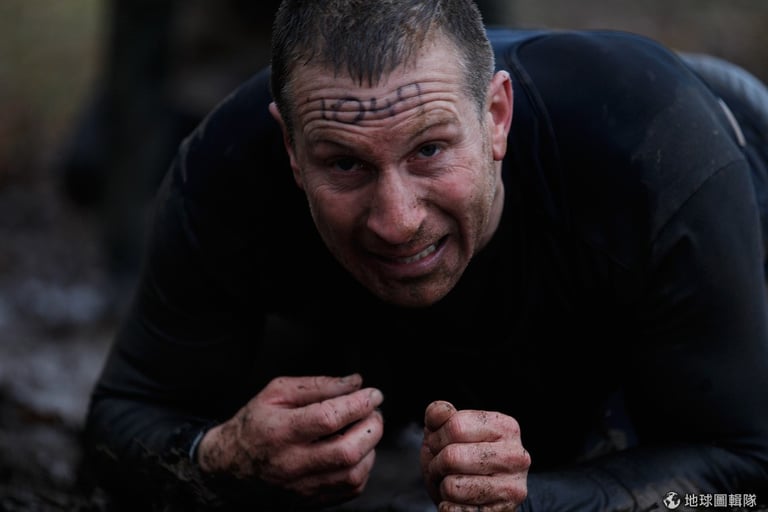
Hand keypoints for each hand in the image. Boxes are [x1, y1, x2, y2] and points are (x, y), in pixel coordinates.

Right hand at [197, 374, 383, 505]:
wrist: (228, 469)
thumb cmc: (254, 425)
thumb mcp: (276, 393)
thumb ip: (317, 385)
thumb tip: (355, 383)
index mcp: (281, 432)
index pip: (329, 418)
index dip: (359, 403)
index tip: (374, 394)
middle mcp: (292, 464)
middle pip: (347, 451)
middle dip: (371, 427)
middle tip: (374, 412)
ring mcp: (302, 487)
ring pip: (353, 474)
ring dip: (370, 448)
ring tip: (364, 430)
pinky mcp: (312, 501)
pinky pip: (351, 489)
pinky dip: (363, 467)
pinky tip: (355, 451)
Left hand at [420, 400, 530, 511]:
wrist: (479, 497)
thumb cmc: (461, 458)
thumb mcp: (447, 432)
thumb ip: (440, 416)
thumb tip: (440, 411)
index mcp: (505, 427)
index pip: (456, 426)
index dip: (436, 438)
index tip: (438, 445)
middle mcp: (515, 456)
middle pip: (453, 457)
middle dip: (436, 465)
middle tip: (441, 468)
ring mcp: (512, 487)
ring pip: (453, 486)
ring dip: (442, 487)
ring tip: (453, 483)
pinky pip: (455, 511)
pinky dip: (447, 507)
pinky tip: (459, 502)